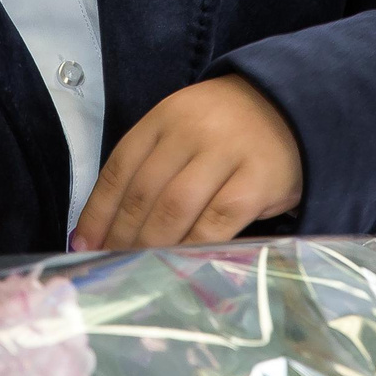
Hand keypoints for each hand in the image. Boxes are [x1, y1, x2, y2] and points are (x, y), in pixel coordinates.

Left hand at [71, 75, 302, 251]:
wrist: (293, 106)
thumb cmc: (227, 128)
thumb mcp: (183, 128)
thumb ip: (151, 164)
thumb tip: (104, 226)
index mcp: (165, 117)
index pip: (120, 167)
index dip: (98, 211)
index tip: (82, 244)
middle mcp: (191, 131)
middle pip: (143, 192)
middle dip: (121, 235)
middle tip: (111, 266)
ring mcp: (225, 154)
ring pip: (174, 209)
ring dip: (150, 246)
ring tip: (139, 269)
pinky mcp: (256, 181)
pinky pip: (216, 224)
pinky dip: (192, 250)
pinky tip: (179, 266)